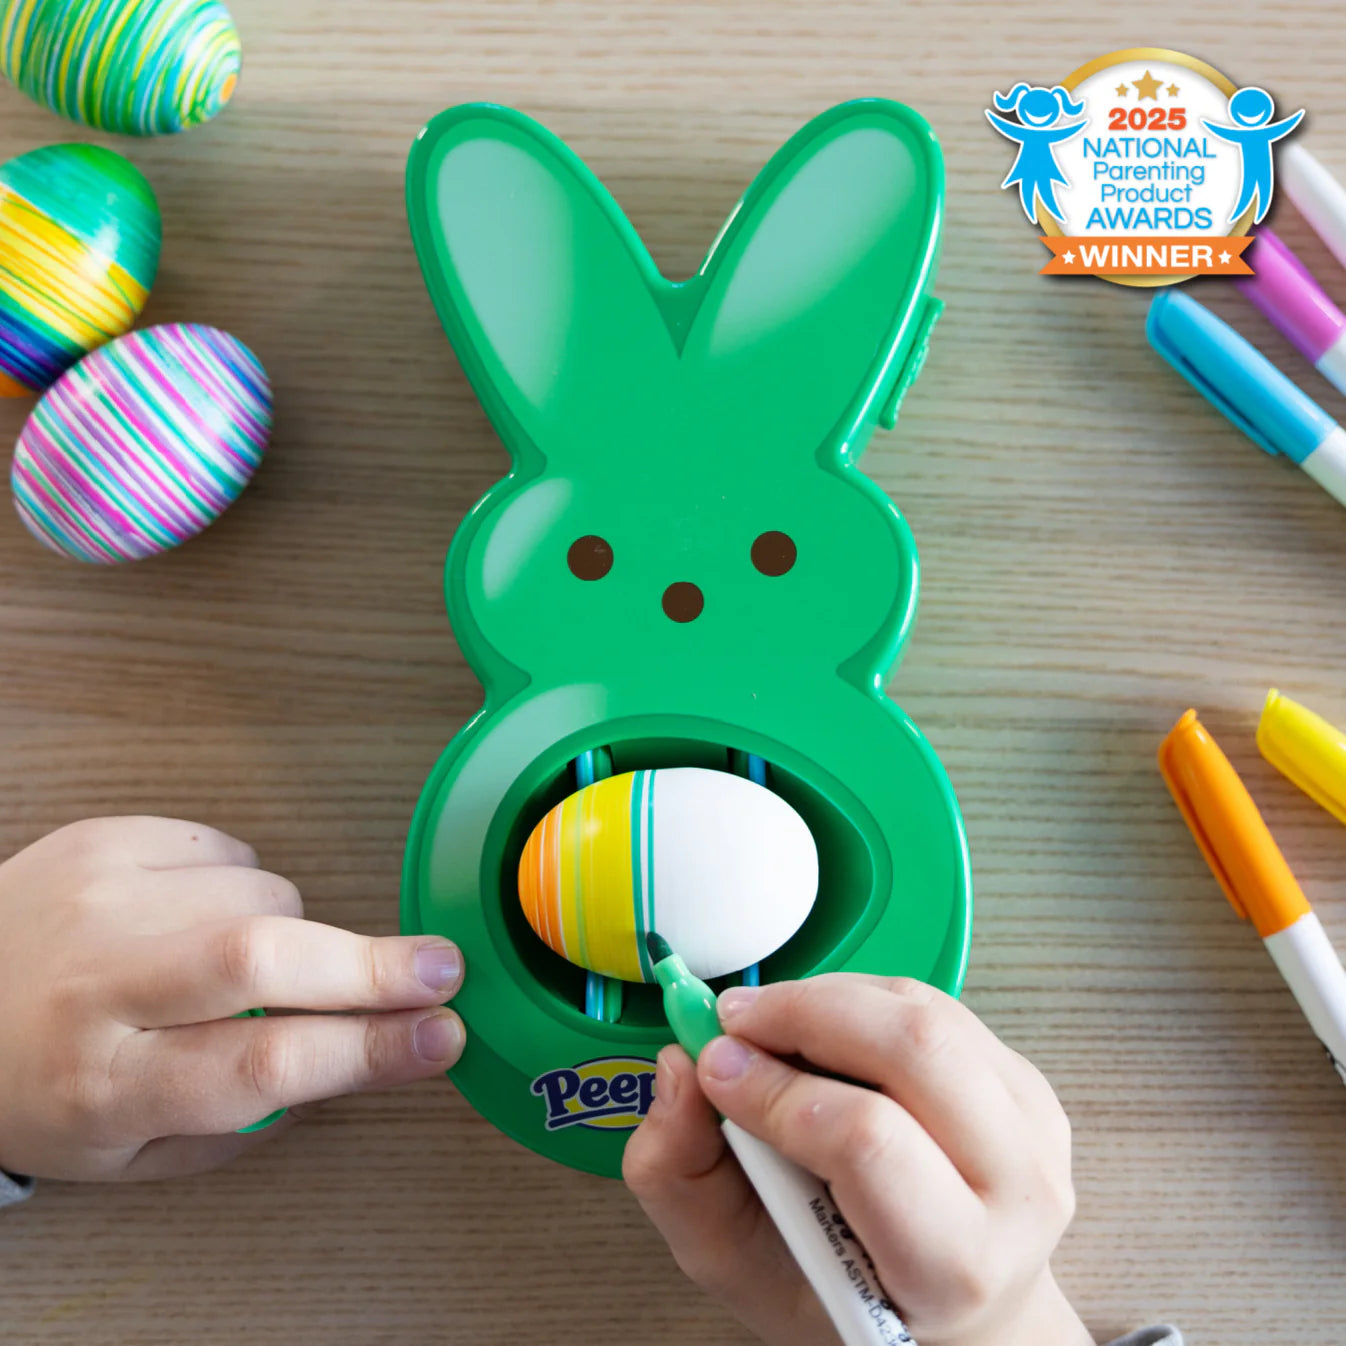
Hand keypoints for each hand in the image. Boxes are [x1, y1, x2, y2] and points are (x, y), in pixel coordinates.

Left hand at [0, 817, 464, 1181]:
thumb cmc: (41, 1089)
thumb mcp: (128, 1154)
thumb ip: (240, 1123)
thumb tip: (356, 1060)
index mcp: (105, 1084)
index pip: (256, 1066)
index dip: (362, 1052)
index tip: (439, 1039)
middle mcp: (99, 983)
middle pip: (258, 957)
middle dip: (368, 965)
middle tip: (443, 970)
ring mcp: (100, 897)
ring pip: (262, 894)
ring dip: (290, 929)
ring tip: (240, 962)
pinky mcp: (106, 838)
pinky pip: (232, 849)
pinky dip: (244, 885)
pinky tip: (197, 916)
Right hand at [624, 974, 1093, 1345]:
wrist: (947, 1306)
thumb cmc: (841, 1287)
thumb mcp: (737, 1264)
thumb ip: (680, 1177)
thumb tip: (679, 1069)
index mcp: (952, 1263)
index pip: (870, 1143)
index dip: (779, 1090)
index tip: (713, 1067)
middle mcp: (1016, 1191)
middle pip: (914, 1050)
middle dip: (805, 1012)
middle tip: (734, 1019)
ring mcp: (1034, 1126)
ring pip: (923, 1012)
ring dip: (830, 997)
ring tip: (770, 1025)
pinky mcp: (1026, 1080)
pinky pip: (934, 1003)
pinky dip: (861, 998)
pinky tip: (821, 1031)